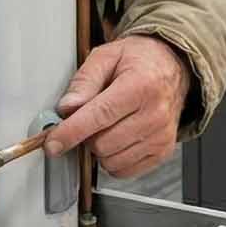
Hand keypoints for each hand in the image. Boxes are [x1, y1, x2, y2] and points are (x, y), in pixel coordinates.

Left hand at [48, 33, 190, 178]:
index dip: (71, 132)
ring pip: (111, 161)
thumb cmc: (139, 61)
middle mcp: (155, 113)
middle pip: (102, 143)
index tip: (53, 143)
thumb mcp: (107, 56)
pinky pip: (125, 170)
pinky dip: (113, 159)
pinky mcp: (163, 151)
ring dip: (99, 149)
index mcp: (141, 85)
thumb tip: (67, 108)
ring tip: (107, 126)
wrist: (172, 67)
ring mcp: (161, 136)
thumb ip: (84, 81)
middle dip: (86, 135)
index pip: (99, 116)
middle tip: (90, 119)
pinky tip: (117, 139)